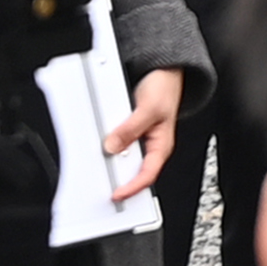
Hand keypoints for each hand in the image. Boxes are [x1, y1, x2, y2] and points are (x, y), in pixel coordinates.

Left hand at [111, 66, 185, 183]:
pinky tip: (103, 144)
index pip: (148, 175)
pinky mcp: (132, 130)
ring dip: (113, 160)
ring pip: (125, 156)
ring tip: (101, 164)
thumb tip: (112, 146)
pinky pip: (120, 142)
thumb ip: (130, 129)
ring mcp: (141, 138)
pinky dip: (111, 145)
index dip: (133, 187)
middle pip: (134, 169)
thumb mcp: (148, 109)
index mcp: (161, 146)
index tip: (118, 194)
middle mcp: (151, 145)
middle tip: (104, 185)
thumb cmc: (165, 88)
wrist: (163, 71)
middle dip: (120, 177)